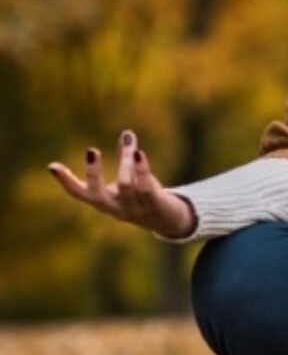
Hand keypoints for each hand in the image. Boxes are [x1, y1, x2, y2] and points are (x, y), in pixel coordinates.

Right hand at [47, 130, 197, 238]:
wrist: (167, 220)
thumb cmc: (142, 196)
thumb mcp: (128, 180)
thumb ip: (125, 160)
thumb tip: (126, 134)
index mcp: (103, 202)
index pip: (79, 194)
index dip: (65, 180)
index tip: (52, 165)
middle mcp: (115, 207)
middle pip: (97, 193)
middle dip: (93, 172)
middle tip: (92, 150)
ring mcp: (133, 209)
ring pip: (124, 184)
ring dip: (125, 160)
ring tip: (129, 139)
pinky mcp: (154, 205)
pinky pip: (145, 187)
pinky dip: (141, 169)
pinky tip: (139, 153)